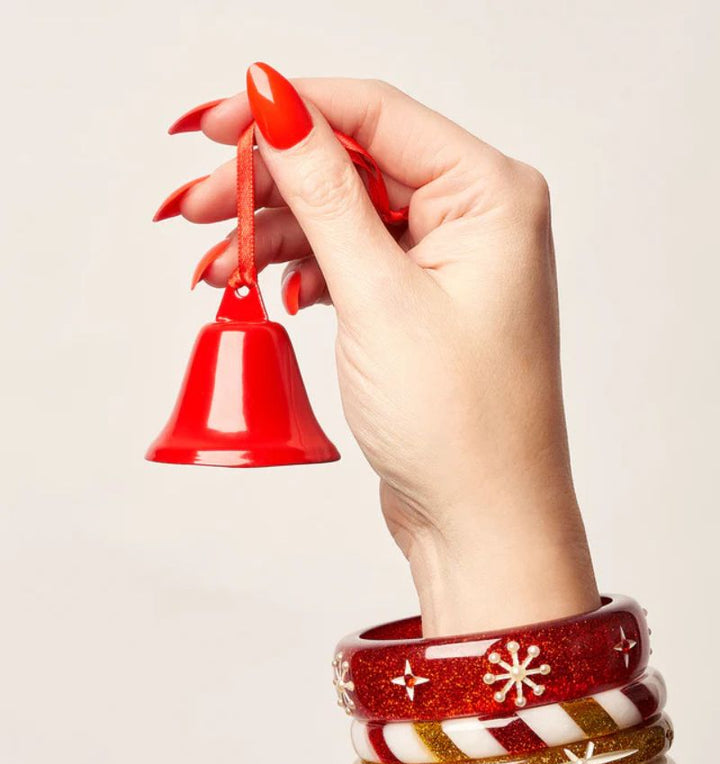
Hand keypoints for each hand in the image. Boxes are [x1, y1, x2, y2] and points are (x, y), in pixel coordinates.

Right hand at [164, 65, 598, 632]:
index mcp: (492, 196)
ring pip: (343, 217)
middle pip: (353, 165)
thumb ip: (326, 196)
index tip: (218, 120)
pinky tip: (261, 288)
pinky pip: (349, 264)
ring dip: (273, 234)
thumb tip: (279, 109)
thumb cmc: (461, 426)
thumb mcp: (379, 298)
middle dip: (269, 182)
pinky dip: (301, 272)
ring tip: (212, 261)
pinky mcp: (419, 308)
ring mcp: (448, 266)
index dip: (291, 111)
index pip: (377, 116)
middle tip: (197, 204)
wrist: (481, 523)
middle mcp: (476, 221)